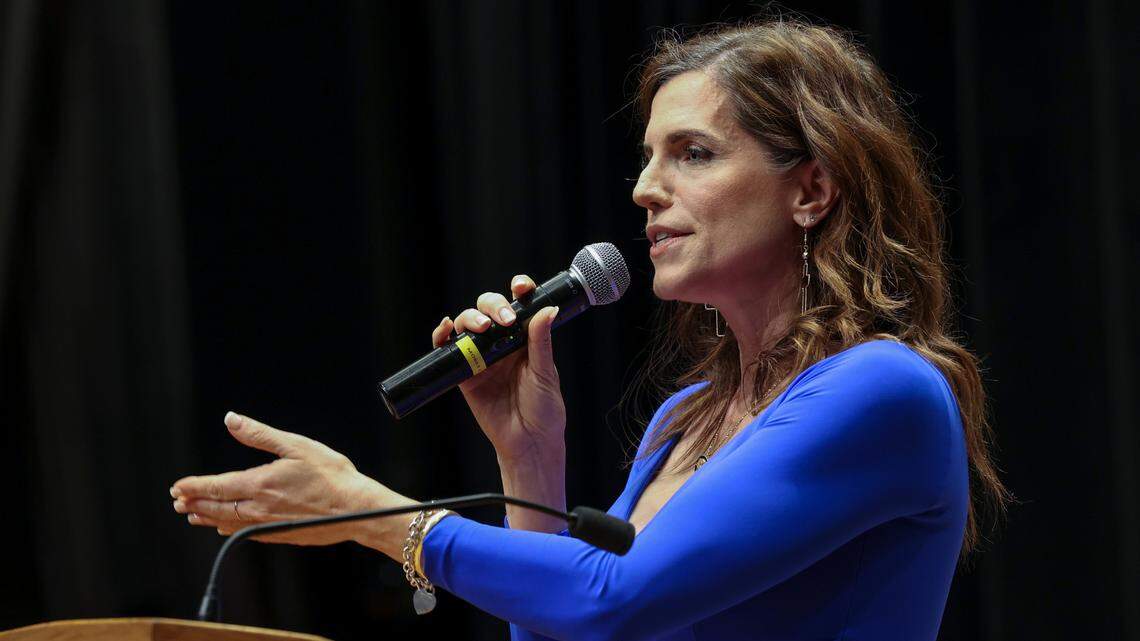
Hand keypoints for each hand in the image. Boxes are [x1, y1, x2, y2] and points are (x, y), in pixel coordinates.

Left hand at [171, 412, 414, 554]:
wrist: (356, 509)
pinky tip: (225, 527)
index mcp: (259, 484)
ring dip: (208, 517)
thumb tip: (232, 419)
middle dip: (194, 503)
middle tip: (177, 500)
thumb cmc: (331, 476)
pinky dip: (229, 528)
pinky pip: (245, 533)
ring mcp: (268, 525)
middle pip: (216, 507)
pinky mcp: (280, 535)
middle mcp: (258, 508)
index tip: (177, 486)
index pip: (216, 486)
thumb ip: (259, 434)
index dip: (194, 486)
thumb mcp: (296, 445)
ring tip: (193, 515)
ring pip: (228, 522)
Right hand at [432, 274, 565, 459]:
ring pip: (467, 324)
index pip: (519, 305)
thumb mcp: (545, 373)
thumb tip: (548, 309)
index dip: (518, 290)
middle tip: (503, 321)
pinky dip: (442, 336)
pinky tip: (445, 329)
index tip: (520, 287)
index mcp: (525, 339)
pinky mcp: (465, 374)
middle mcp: (501, 343)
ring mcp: (481, 357)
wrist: (529, 443)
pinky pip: (448, 350)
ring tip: (482, 327)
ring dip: (470, 318)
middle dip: (492, 305)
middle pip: (488, 309)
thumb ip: (541, 341)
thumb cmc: (544, 410)